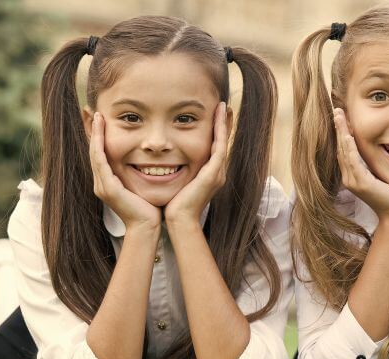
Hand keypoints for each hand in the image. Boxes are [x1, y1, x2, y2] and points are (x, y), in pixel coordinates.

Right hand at [89, 112, 161, 231]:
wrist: (146, 227)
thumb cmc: (149, 209)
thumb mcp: (142, 186)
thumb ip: (140, 174)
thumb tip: (151, 162)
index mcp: (108, 183)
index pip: (100, 154)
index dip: (99, 137)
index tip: (101, 120)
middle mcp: (101, 183)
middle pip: (93, 151)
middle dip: (93, 131)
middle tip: (93, 112)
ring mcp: (102, 186)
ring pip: (94, 153)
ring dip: (94, 134)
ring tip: (96, 117)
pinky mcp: (108, 188)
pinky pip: (101, 161)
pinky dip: (99, 145)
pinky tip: (100, 132)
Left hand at [164, 102, 228, 224]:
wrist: (179, 220)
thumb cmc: (173, 205)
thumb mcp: (177, 184)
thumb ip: (177, 173)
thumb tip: (164, 164)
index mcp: (209, 175)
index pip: (215, 148)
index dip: (216, 132)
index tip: (215, 116)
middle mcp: (217, 172)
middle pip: (223, 142)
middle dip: (224, 124)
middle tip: (224, 107)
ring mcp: (217, 172)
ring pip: (223, 141)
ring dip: (224, 123)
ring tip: (224, 107)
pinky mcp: (213, 173)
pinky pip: (219, 146)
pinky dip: (220, 130)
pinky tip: (219, 116)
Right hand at [334, 108, 388, 220]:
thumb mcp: (383, 175)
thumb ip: (377, 163)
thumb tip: (382, 147)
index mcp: (353, 175)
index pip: (345, 149)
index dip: (342, 132)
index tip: (343, 116)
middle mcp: (349, 178)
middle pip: (340, 148)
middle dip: (338, 128)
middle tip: (337, 110)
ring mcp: (353, 181)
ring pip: (344, 152)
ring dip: (341, 133)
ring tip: (339, 116)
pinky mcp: (362, 183)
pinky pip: (353, 161)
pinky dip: (349, 148)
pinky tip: (348, 135)